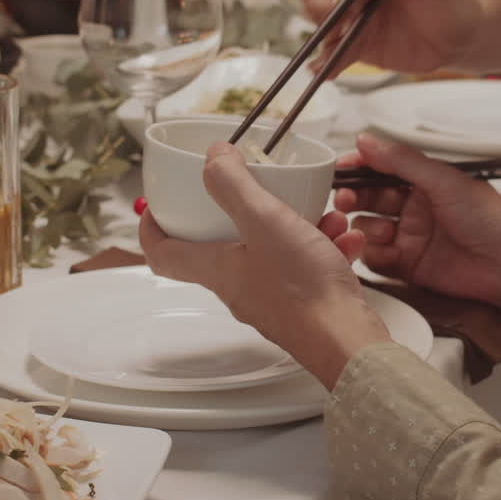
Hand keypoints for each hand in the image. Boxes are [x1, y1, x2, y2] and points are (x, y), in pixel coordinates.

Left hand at [140, 142, 390, 389]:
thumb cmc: (304, 291)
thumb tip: (211, 158)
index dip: (153, 227)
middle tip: (254, 189)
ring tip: (325, 215)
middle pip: (222, 245)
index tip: (157, 204)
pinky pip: (306, 265)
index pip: (162, 253)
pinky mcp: (303, 304)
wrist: (347, 341)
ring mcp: (271, 297)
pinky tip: (345, 238)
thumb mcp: (266, 221)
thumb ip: (234, 186)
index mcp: (217, 269)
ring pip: (274, 250)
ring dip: (299, 225)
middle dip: (243, 211)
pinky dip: (325, 247)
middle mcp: (239, 286)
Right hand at [335, 133, 500, 325]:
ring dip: (365, 228)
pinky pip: (377, 259)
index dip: (359, 168)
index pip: (381, 169)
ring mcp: (410, 238)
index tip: (341, 169)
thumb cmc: (494, 221)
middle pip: (369, 198)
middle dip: (354, 197)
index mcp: (425, 183)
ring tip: (380, 230)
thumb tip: (367, 141)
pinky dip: (373, 255)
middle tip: (346, 198)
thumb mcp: (445, 181)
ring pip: (368, 229)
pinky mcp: (409, 266)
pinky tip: (382, 251)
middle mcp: (415, 208)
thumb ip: (402, 161)